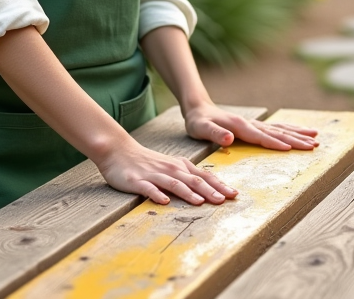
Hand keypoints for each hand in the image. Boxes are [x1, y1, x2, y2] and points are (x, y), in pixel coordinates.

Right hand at [94, 136, 237, 205]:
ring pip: (174, 183)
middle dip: (209, 191)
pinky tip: (163, 201)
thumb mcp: (172, 166)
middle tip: (223, 201)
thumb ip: (188, 177)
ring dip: (188, 193)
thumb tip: (211, 190)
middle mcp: (171, 169)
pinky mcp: (137, 181)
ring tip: (200, 202)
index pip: (204, 176)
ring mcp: (154, 175)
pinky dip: (157, 194)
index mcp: (180, 166)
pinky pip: (148, 188)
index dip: (219, 185)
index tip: (234, 195)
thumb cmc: (148, 162)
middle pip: (193, 180)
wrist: (119, 151)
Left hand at [184, 103, 319, 150]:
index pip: (261, 137)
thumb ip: (215, 134)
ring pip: (280, 129)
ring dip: (298, 133)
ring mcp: (254, 124)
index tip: (291, 148)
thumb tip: (230, 138)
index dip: (275, 143)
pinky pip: (277, 128)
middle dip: (296, 139)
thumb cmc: (198, 122)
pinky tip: (302, 132)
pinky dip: (291, 130)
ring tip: (316, 137)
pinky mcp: (255, 126)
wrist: (199, 109)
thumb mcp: (201, 128)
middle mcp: (251, 124)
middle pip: (277, 133)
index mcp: (240, 127)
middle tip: (314, 145)